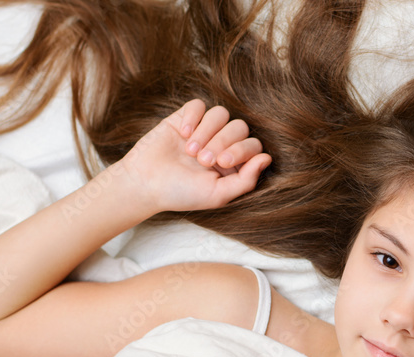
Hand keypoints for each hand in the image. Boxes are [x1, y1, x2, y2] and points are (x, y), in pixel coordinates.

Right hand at [116, 99, 271, 214]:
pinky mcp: (185, 118)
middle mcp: (222, 144)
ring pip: (221, 113)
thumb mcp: (218, 194)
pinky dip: (193, 118)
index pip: (253, 145)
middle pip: (239, 127)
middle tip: (203, 160)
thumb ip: (246, 180)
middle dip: (222, 142)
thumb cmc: (182, 193)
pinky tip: (182, 134)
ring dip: (207, 132)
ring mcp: (204, 129)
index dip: (241, 150)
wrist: (145, 183)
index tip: (221, 163)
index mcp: (234, 163)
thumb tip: (267, 158)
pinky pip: (199, 105)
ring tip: (190, 151)